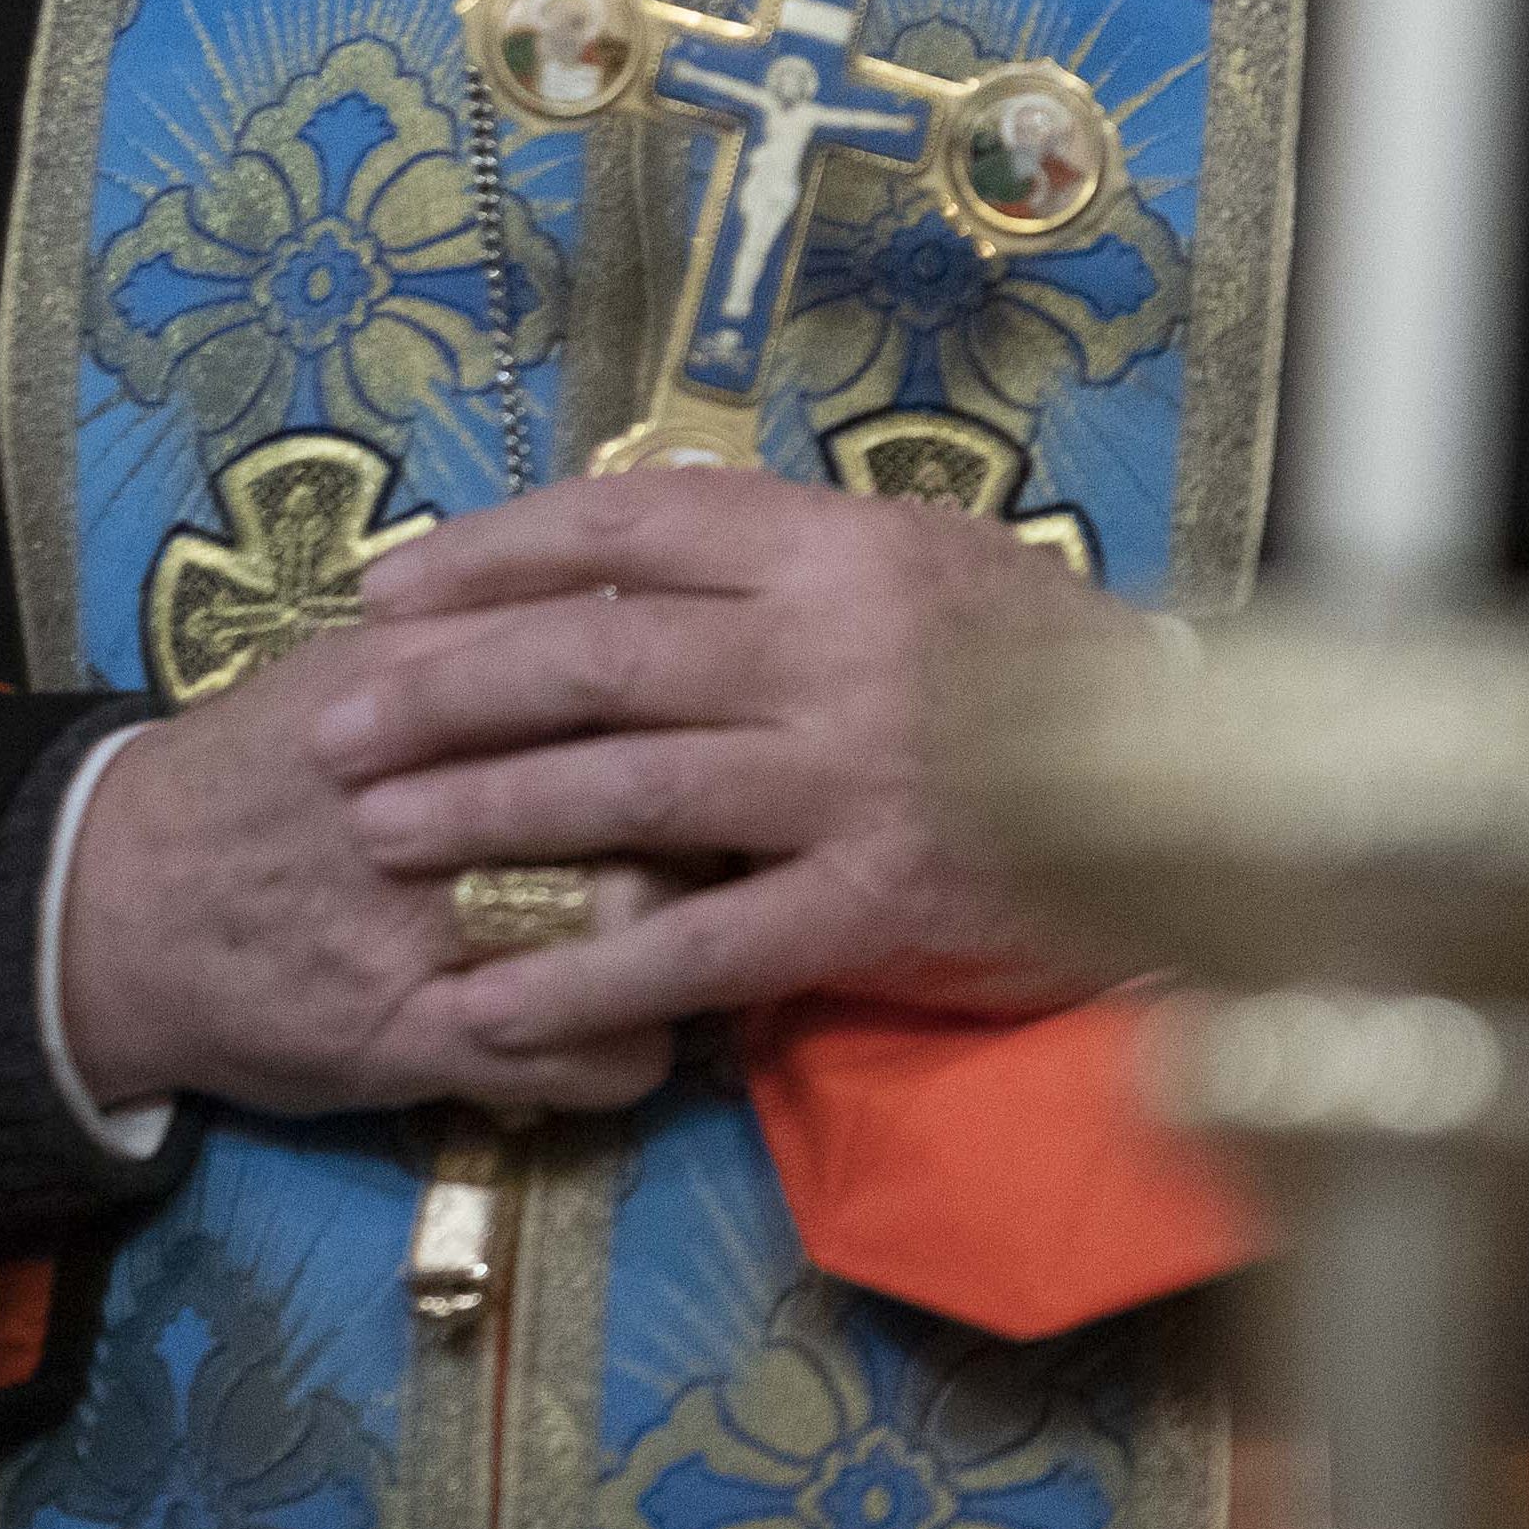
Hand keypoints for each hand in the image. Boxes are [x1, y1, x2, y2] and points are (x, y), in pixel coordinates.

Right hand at [51, 631, 682, 1123]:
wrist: (113, 905)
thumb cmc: (264, 764)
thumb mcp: (364, 658)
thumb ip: (496, 620)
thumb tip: (647, 582)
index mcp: (422, 685)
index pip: (614, 678)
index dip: (698, 704)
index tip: (734, 724)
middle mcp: (428, 799)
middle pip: (641, 804)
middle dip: (713, 827)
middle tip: (746, 839)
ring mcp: (417, 930)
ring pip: (626, 934)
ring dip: (692, 943)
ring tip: (712, 939)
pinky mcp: (402, 1041)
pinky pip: (569, 1056)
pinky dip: (629, 1052)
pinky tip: (639, 1036)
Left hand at [325, 466, 1131, 1062]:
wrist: (1194, 785)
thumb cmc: (1034, 665)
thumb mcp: (921, 562)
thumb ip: (782, 560)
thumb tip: (613, 554)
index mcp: (841, 545)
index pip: (631, 523)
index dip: (495, 553)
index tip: (389, 587)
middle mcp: (838, 648)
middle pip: (601, 655)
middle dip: (448, 689)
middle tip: (335, 723)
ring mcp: (855, 778)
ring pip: (630, 790)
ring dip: (485, 813)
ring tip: (375, 833)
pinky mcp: (875, 906)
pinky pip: (698, 946)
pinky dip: (581, 977)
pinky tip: (485, 1005)